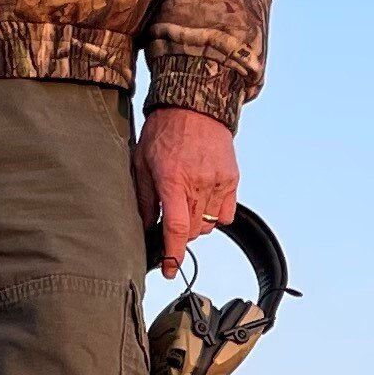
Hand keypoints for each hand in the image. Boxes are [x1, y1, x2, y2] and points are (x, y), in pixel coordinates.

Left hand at [135, 107, 239, 274]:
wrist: (195, 104)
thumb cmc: (163, 130)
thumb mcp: (141, 161)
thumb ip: (144, 197)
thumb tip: (145, 227)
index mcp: (173, 180)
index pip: (177, 228)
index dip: (172, 254)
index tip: (169, 270)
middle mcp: (198, 183)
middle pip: (193, 231)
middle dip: (180, 234)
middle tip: (171, 220)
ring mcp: (218, 182)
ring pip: (208, 225)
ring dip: (196, 224)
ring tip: (187, 203)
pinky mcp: (232, 179)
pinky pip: (226, 214)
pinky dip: (214, 215)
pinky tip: (203, 200)